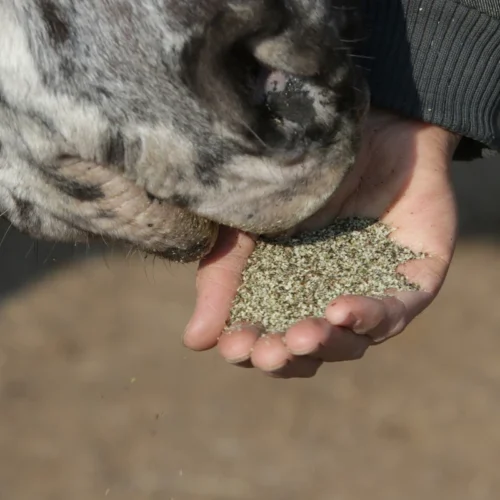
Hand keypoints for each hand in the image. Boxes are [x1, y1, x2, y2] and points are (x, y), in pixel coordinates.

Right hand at [182, 109, 461, 377]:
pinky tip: (340, 310)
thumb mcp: (247, 226)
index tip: (233, 346)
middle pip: (310, 351)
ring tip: (302, 337)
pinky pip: (396, 311)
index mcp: (290, 295)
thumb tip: (196, 342)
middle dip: (288, 357)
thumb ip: (224, 278)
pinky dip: (370, 316)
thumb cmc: (299, 179)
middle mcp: (329, 301)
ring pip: (353, 342)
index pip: (269, 338)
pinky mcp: (414, 279)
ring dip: (327, 344)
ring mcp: (372, 294)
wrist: (357, 125)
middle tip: (267, 353)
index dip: (251, 348)